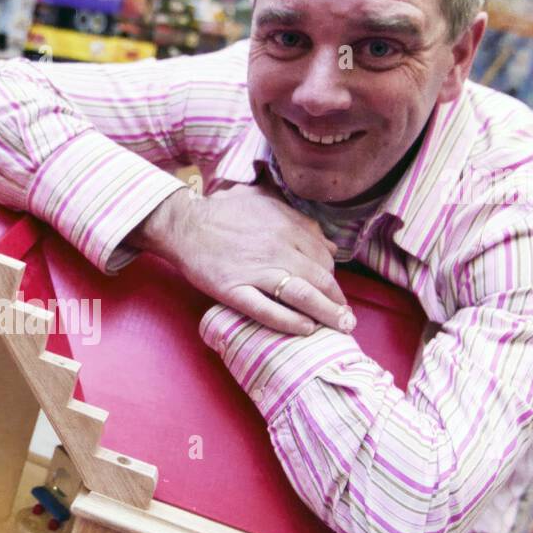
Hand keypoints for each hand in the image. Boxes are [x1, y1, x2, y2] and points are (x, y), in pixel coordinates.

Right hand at [132, 184, 354, 335]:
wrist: (184, 225)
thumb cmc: (224, 213)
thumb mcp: (267, 203)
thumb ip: (300, 222)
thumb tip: (329, 245)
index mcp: (286, 227)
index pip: (324, 258)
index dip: (334, 279)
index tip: (335, 293)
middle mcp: (276, 249)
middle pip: (319, 279)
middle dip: (338, 301)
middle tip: (348, 319)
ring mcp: (255, 271)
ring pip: (301, 295)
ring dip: (326, 314)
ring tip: (339, 328)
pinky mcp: (234, 290)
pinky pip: (267, 311)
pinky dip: (290, 322)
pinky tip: (306, 329)